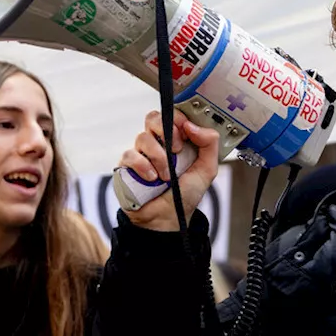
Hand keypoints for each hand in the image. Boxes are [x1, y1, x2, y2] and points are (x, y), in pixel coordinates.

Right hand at [118, 109, 219, 231]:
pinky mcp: (126, 165)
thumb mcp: (207, 170)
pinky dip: (143, 166)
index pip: (173, 115)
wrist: (167, 220)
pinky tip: (151, 178)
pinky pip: (130, 154)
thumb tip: (193, 125)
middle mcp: (158, 143)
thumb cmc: (185, 196)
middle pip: (153, 117)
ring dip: (158, 157)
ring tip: (166, 176)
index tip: (186, 132)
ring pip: (143, 137)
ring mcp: (141, 153)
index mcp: (176, 140)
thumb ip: (209, 143)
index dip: (179, 119)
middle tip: (176, 149)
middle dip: (167, 131)